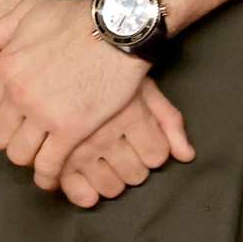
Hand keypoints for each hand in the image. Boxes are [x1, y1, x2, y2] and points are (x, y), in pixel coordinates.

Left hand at [0, 0, 149, 188]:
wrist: (118, 25)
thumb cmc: (74, 15)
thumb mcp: (27, 11)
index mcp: (6, 67)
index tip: (12, 116)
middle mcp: (19, 94)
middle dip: (10, 138)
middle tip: (27, 136)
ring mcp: (44, 113)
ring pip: (19, 154)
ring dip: (28, 156)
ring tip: (40, 153)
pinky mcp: (72, 129)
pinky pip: (49, 165)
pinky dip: (47, 177)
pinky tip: (51, 178)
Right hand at [50, 75, 195, 206]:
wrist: (70, 49)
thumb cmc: (109, 68)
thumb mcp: (143, 87)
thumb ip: (169, 120)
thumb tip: (187, 156)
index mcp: (128, 114)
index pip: (157, 155)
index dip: (154, 149)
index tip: (145, 139)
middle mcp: (104, 133)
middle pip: (135, 174)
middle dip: (134, 165)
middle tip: (123, 148)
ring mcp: (77, 146)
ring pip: (110, 186)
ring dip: (112, 178)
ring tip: (104, 159)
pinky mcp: (55, 155)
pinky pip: (77, 191)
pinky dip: (83, 192)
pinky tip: (85, 179)